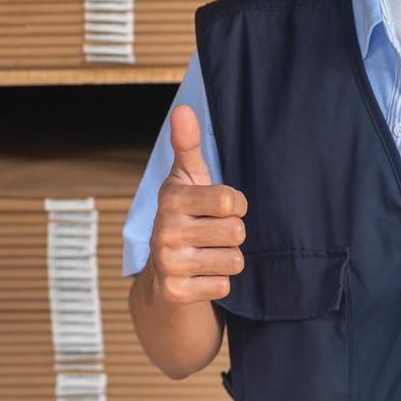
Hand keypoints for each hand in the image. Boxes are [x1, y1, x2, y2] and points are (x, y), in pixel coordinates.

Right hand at [148, 104, 248, 303]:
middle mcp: (164, 229)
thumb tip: (182, 108)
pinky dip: (218, 283)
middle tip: (212, 235)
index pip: (231, 200)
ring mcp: (168, 263)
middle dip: (232, 235)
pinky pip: (223, 285)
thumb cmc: (187, 216)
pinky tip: (201, 276)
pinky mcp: (176, 292)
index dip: (236, 206)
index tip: (221, 209)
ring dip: (227, 259)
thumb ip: (188, 144)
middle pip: (236, 231)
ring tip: (207, 254)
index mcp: (171, 197)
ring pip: (233, 260)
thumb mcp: (188, 178)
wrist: (165, 274)